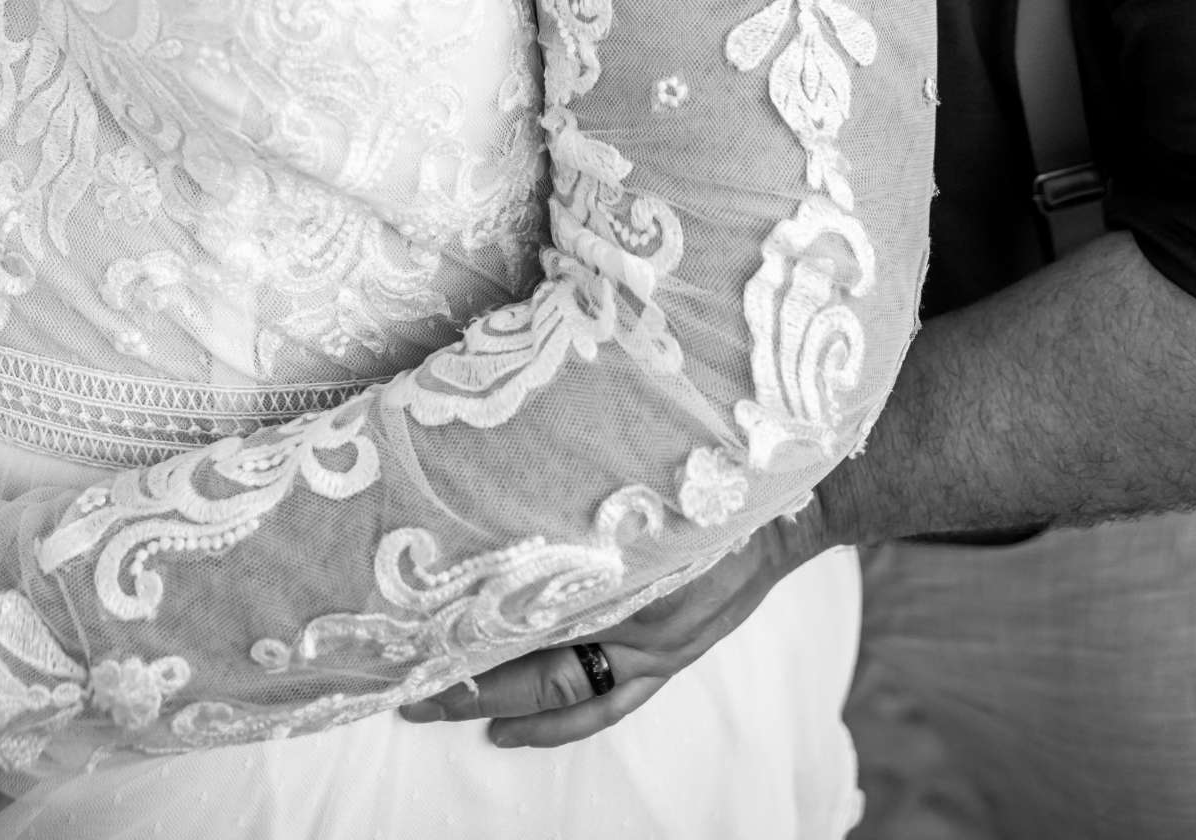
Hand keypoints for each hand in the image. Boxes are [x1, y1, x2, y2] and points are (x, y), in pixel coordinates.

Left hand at [401, 507, 825, 748]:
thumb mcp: (638, 461)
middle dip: (471, 673)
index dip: (473, 619)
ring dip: (500, 703)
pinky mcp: (670, 660)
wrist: (787, 500)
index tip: (416, 621)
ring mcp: (656, 648)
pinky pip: (604, 707)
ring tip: (439, 706)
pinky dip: (555, 726)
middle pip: (538, 659)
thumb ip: (575, 477)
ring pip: (563, 693)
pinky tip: (509, 733)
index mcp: (627, 565)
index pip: (532, 605)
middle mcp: (639, 617)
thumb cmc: (710, 468)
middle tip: (408, 677)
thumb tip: (503, 471)